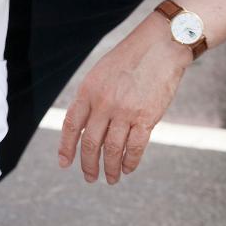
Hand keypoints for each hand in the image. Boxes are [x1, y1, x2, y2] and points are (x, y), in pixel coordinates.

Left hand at [58, 13, 191, 183]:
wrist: (160, 46)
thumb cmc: (130, 59)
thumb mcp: (100, 74)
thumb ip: (91, 99)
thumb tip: (85, 126)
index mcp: (88, 91)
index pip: (71, 126)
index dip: (66, 148)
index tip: (65, 163)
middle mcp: (103, 103)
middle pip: (90, 143)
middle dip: (88, 165)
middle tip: (90, 177)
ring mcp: (125, 112)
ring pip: (112, 150)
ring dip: (110, 168)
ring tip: (111, 178)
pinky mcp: (146, 117)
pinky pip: (135, 147)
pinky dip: (130, 162)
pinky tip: (128, 169)